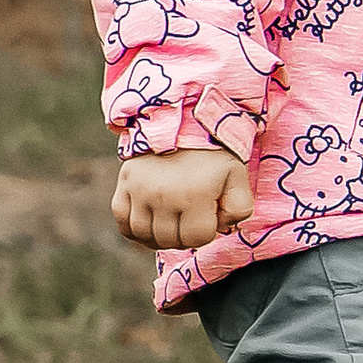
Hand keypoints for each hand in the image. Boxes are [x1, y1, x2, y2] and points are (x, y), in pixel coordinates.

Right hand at [112, 144, 254, 249]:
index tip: (208, 215)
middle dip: (184, 236)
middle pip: (169, 240)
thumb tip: (221, 229)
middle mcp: (163, 195)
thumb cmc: (212, 153)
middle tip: (190, 220)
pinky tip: (152, 223)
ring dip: (160, 237)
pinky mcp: (123, 187)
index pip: (197, 238)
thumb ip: (239, 208)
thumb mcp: (236, 176)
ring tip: (172, 223)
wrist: (180, 122)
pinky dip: (137, 231)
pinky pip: (125, 225)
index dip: (206, 232)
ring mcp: (139, 191)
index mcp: (194, 193)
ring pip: (145, 236)